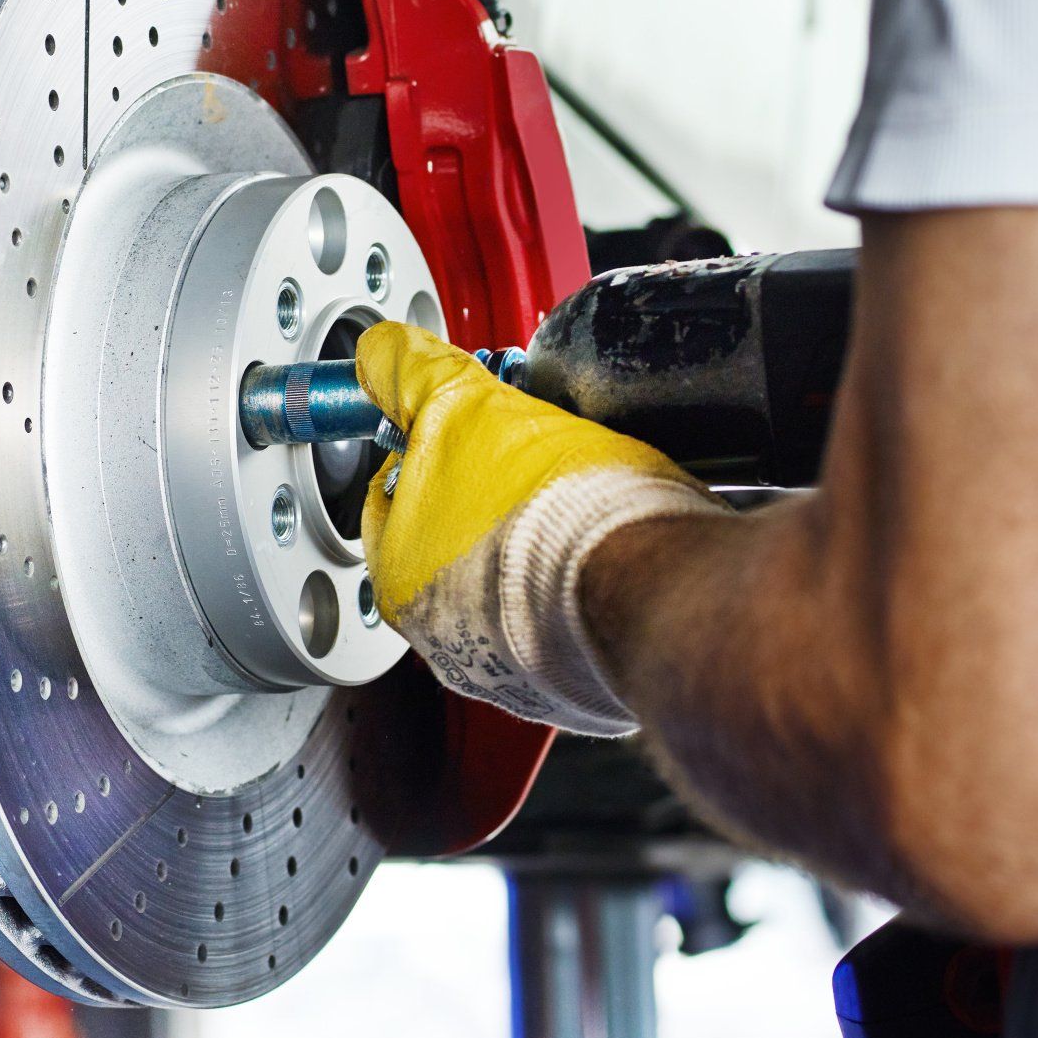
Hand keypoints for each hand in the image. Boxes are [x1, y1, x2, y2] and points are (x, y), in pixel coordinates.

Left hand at [356, 322, 725, 734]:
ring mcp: (514, 671)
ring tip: (573, 503)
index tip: (458, 429)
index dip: (426, 450)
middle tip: (523, 461)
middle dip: (484, 498)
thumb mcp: (465, 408)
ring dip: (535, 544)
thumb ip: (413, 376)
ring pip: (511, 586)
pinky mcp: (579, 686)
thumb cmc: (554, 509)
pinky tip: (604, 553)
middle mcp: (447, 641)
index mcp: (401, 580)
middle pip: (452, 544)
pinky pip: (569, 623)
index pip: (390, 500)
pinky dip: (582, 589)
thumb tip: (382, 351)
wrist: (654, 582)